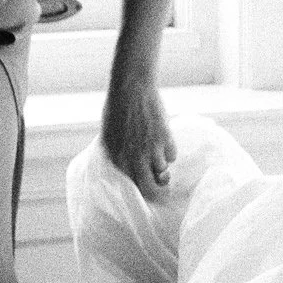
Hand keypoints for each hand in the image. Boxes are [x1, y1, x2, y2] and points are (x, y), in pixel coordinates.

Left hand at [101, 76, 175, 195]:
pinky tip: (164, 144)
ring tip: (160, 160)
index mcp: (118, 159)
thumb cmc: (116, 110)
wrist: (132, 90)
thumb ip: (117, 154)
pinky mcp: (166, 139)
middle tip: (164, 192)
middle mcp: (135, 159)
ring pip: (163, 171)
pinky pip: (172, 155)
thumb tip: (126, 166)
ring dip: (163, 168)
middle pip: (150, 187)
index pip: (131, 186)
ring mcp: (152, 150)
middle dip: (159, 192)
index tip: (146, 191)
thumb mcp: (109, 136)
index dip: (139, 191)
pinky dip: (169, 153)